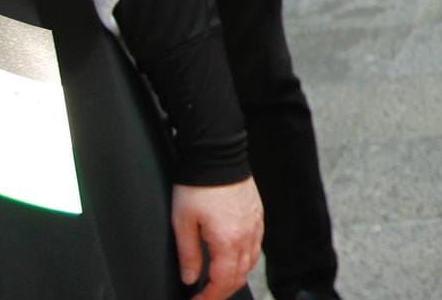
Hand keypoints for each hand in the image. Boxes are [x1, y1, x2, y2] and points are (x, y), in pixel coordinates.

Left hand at [172, 178, 263, 299]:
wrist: (219, 157)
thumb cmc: (199, 186)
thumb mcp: (183, 222)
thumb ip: (188, 254)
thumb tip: (190, 278)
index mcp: (227, 240)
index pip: (222, 281)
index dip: (209, 297)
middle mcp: (246, 235)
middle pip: (240, 276)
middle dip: (222, 292)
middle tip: (205, 296)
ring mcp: (256, 225)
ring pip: (251, 263)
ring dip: (235, 277)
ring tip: (218, 282)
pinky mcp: (258, 215)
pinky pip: (256, 247)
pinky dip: (245, 260)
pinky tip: (233, 259)